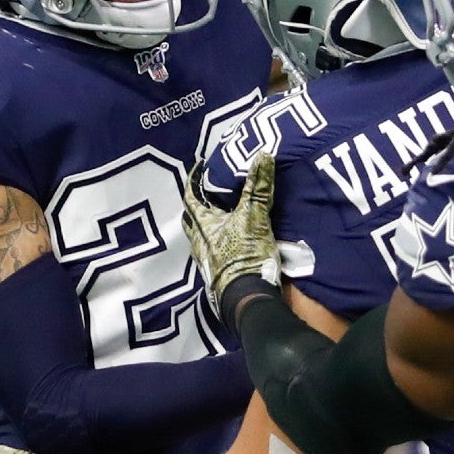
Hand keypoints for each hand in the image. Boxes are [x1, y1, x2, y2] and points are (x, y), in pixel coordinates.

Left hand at [183, 154, 279, 321]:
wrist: (247, 298)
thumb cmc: (244, 256)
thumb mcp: (254, 217)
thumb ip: (258, 187)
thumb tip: (263, 155)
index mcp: (203, 225)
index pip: (190, 197)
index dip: (193, 180)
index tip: (199, 166)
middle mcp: (200, 242)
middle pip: (191, 220)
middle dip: (196, 205)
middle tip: (206, 193)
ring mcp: (208, 260)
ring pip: (201, 238)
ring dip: (206, 226)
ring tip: (220, 216)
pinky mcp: (219, 274)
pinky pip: (213, 253)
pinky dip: (218, 243)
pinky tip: (230, 242)